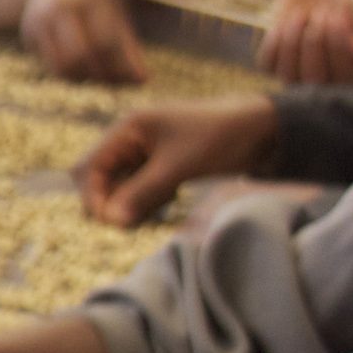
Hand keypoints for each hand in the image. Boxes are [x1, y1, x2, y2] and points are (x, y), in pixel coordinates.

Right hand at [20, 0, 146, 84]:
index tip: (132, 79)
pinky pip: (48, 64)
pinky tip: (76, 65)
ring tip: (95, 76)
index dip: (119, 66)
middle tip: (111, 81)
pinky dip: (65, 72)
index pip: (106, 41)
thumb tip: (141, 81)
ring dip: (80, 79)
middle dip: (99, 75)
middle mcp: (62, 5)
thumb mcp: (115, 9)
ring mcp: (41, 17)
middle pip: (80, 55)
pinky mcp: (28, 30)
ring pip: (61, 65)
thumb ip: (128, 43)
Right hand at [75, 94, 279, 226]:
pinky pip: (141, 188)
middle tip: (132, 221)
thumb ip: (142, 192)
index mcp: (129, 128)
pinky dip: (149, 200)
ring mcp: (146, 152)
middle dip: (111, 202)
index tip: (111, 224)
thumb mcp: (178, 166)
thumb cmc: (219, 137)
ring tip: (162, 203)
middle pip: (100, 177)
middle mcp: (131, 138)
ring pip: (121, 186)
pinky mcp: (162, 165)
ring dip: (132, 203)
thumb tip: (110, 222)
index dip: (95, 197)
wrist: (260, 128)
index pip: (91, 167)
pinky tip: (172, 198)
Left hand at [255, 0, 352, 86]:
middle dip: (316, 44)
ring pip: (290, 78)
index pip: (346, 79)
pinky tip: (288, 20)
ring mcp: (304, 65)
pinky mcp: (280, 54)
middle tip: (322, 11)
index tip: (342, 16)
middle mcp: (333, 72)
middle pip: (317, 82)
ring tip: (303, 14)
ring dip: (293, 44)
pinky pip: (268, 65)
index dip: (339, 49)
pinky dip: (275, 43)